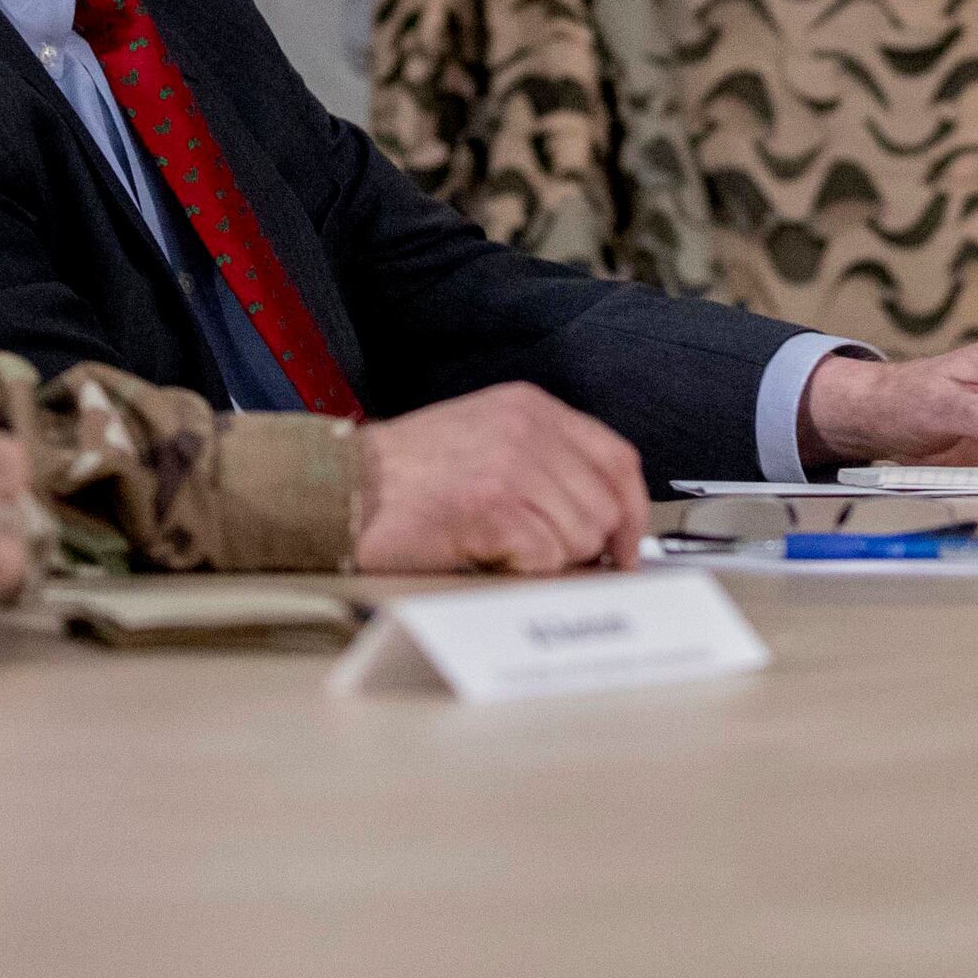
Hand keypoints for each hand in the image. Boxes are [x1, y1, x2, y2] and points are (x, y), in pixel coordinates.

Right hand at [352, 382, 648, 573]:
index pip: (617, 459)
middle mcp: (530, 429)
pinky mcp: (495, 508)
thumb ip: (545, 461)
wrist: (345, 488)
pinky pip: (546, 558)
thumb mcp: (486, 438)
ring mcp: (514, 466)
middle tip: (538, 554)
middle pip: (606, 506)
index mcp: (531, 407)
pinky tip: (486, 553)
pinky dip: (522, 570)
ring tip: (497, 544)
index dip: (632, 511)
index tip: (628, 547)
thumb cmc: (404, 476)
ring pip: (581, 537)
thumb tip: (603, 520)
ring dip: (546, 558)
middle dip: (584, 545)